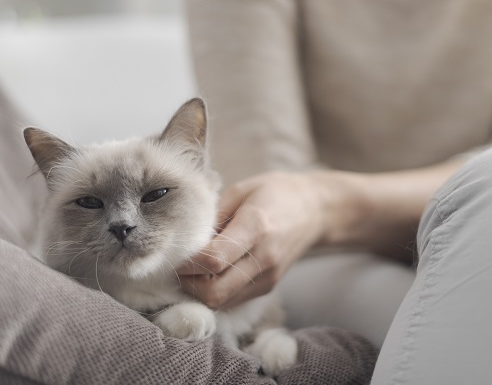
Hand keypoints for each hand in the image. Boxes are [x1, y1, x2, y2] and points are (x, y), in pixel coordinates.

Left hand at [177, 171, 336, 308]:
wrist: (316, 211)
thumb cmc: (276, 193)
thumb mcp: (242, 190)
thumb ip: (214, 215)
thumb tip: (186, 239)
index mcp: (255, 227)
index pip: (213, 259)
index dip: (187, 262)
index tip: (175, 253)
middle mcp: (264, 258)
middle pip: (215, 292)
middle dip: (189, 284)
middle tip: (179, 267)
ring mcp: (268, 276)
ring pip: (222, 302)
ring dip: (200, 291)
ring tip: (193, 270)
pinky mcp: (269, 286)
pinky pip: (233, 300)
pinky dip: (216, 293)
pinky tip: (211, 274)